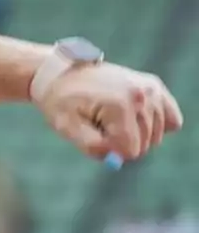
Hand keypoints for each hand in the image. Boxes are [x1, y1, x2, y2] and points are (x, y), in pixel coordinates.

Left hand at [38, 63, 182, 161]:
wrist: (61, 74)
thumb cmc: (61, 102)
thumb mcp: (66, 127)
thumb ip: (91, 146)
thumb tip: (115, 159)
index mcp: (120, 105)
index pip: (130, 150)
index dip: (110, 150)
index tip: (93, 135)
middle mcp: (142, 95)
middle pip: (144, 144)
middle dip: (121, 142)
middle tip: (99, 124)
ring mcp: (152, 89)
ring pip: (156, 136)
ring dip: (133, 133)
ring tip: (109, 116)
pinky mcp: (155, 87)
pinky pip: (171, 120)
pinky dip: (154, 125)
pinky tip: (134, 118)